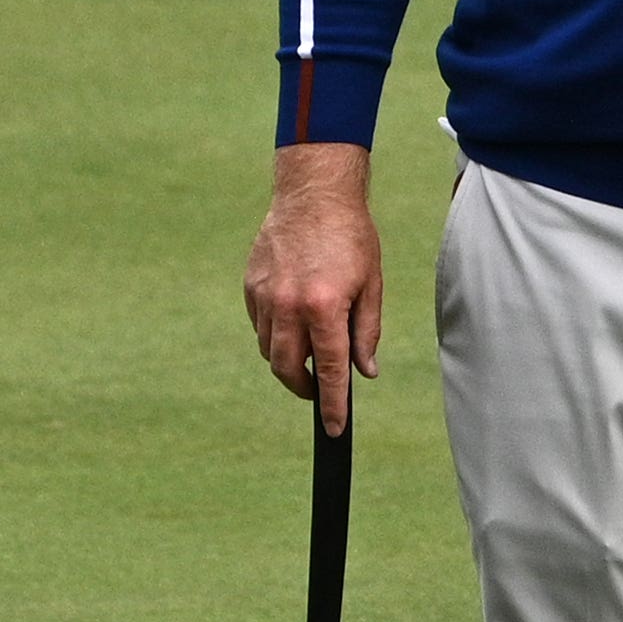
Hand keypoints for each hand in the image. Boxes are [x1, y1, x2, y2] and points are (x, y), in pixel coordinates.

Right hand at [245, 142, 381, 433]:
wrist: (315, 193)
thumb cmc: (351, 237)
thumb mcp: (371, 285)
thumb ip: (366, 333)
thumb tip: (364, 372)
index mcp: (324, 307)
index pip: (327, 371)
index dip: (332, 405)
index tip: (335, 428)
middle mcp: (289, 305)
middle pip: (286, 369)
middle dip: (302, 387)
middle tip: (317, 389)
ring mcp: (265, 295)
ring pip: (268, 349)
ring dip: (286, 359)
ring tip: (307, 347)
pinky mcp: (251, 285)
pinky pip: (259, 324)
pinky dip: (274, 332)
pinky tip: (292, 319)